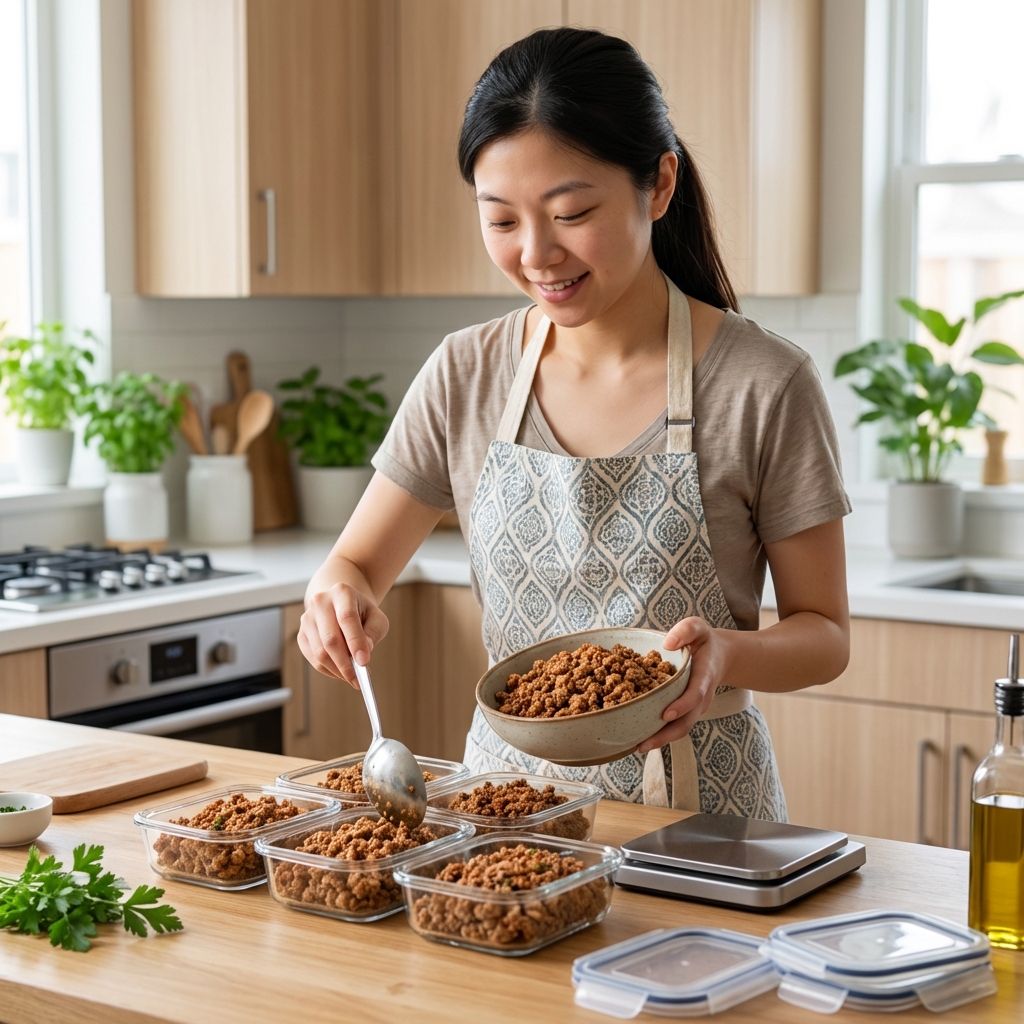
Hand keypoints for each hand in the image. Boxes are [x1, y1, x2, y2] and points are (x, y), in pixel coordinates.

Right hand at [298, 583, 389, 686]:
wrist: (341, 603)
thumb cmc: (362, 612)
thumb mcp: (376, 618)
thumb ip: (373, 633)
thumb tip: (362, 654)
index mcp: (342, 592)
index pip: (347, 618)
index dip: (355, 641)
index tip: (364, 662)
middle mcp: (320, 602)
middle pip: (330, 639)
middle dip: (345, 664)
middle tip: (358, 680)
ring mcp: (307, 618)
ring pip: (320, 652)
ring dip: (337, 670)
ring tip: (353, 677)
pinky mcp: (301, 634)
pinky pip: (313, 659)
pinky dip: (328, 670)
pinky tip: (341, 672)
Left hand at [637, 616, 729, 752]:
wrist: (720, 656)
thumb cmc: (703, 641)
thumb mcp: (698, 628)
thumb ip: (686, 631)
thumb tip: (668, 643)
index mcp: (704, 677)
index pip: (695, 695)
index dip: (682, 706)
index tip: (666, 714)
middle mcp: (700, 697)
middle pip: (686, 722)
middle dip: (666, 735)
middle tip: (643, 743)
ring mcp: (694, 707)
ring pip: (680, 728)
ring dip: (661, 739)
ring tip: (637, 746)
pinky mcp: (686, 711)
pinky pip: (675, 725)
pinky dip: (660, 733)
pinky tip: (640, 737)